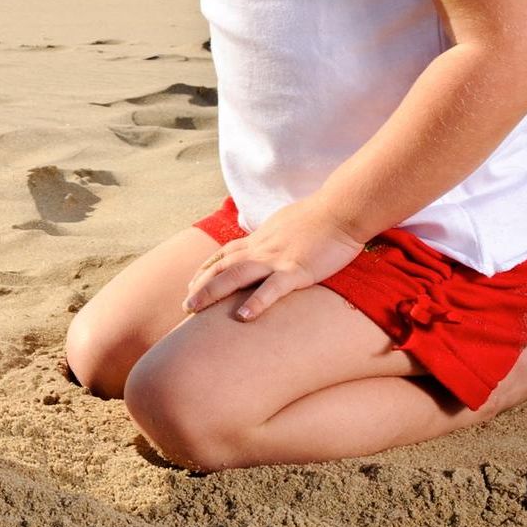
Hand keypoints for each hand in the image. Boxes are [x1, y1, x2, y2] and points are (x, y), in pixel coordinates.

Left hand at [184, 201, 366, 321]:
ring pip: (236, 275)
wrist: (342, 209)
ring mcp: (276, 259)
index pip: (225, 254)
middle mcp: (261, 249)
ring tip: (193, 309)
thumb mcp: (286, 224)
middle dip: (200, 285)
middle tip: (185, 305)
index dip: (206, 269)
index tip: (192, 283)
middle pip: (222, 266)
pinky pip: (272, 288)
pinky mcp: (296, 270)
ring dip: (212, 292)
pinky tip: (243, 317)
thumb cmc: (320, 217)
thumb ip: (273, 236)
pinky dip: (256, 302)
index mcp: (260, 239)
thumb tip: (267, 240)